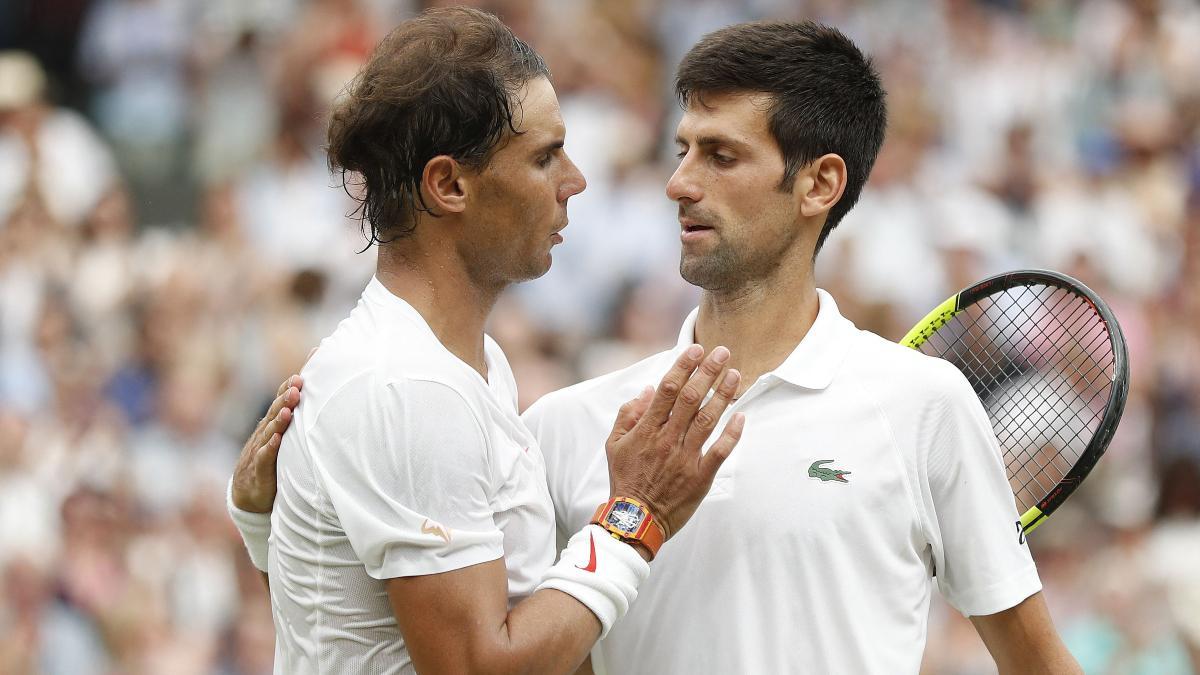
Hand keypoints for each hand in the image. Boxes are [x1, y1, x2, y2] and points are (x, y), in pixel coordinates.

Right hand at [231, 374, 302, 512]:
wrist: (247, 493)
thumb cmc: (271, 461)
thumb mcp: (283, 440)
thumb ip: (294, 422)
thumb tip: (315, 403)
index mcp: (272, 426)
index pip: (279, 404)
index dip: (287, 389)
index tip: (300, 376)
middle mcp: (265, 435)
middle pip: (275, 413)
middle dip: (285, 399)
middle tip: (296, 385)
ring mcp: (260, 451)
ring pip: (270, 432)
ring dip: (279, 420)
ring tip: (288, 409)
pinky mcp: (259, 470)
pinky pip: (264, 457)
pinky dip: (270, 447)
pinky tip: (276, 439)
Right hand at [604, 345, 743, 540]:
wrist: (635, 519)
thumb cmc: (625, 479)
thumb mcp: (614, 444)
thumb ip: (628, 414)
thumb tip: (647, 390)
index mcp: (646, 430)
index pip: (667, 390)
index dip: (683, 366)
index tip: (696, 348)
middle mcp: (667, 440)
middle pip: (691, 399)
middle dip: (708, 372)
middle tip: (722, 351)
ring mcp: (685, 458)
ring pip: (707, 420)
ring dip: (722, 395)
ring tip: (735, 374)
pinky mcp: (700, 477)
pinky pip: (719, 451)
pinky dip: (732, 434)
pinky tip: (742, 416)